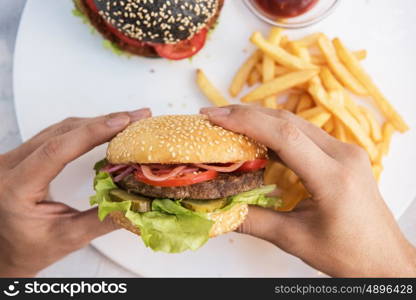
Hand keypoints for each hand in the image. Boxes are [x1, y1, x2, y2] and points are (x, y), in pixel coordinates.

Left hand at [0, 108, 150, 276]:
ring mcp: (13, 158)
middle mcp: (8, 167)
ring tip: (127, 121)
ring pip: (59, 129)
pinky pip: (55, 133)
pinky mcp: (22, 155)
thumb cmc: (31, 248)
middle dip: (102, 123)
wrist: (7, 249)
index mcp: (15, 188)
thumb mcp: (70, 237)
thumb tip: (138, 203)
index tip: (122, 122)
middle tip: (136, 118)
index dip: (92, 133)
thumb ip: (105, 219)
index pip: (56, 150)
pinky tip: (103, 128)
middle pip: (61, 132)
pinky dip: (83, 129)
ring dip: (95, 123)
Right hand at [201, 105, 415, 276]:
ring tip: (229, 123)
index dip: (246, 121)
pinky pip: (305, 134)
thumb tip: (219, 209)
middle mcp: (343, 155)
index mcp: (333, 177)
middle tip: (214, 117)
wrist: (385, 259)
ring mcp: (346, 151)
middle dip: (247, 114)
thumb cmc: (347, 254)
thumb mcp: (295, 239)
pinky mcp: (343, 154)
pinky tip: (257, 137)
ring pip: (296, 123)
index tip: (215, 118)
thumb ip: (254, 221)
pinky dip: (276, 131)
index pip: (285, 135)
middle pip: (288, 121)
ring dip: (260, 119)